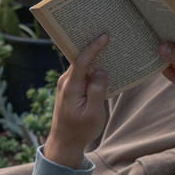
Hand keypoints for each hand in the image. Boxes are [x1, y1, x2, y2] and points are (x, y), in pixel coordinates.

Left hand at [41, 34, 108, 168]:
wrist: (64, 142)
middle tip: (108, 31)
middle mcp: (66, 82)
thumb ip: (97, 92)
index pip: (81, 62)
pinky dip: (93, 67)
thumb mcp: (93, 114)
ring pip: (82, 65)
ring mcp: (67, 84)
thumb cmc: (80, 130)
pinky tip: (105, 64)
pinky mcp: (71, 88)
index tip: (104, 36)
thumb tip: (101, 72)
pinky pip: (83, 73)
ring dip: (94, 56)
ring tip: (109, 44)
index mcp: (71, 87)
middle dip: (93, 46)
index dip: (93, 48)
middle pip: (80, 59)